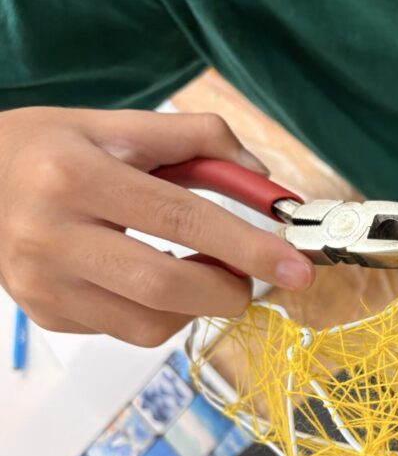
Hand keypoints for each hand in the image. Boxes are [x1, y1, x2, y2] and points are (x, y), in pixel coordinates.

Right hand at [0, 107, 313, 345]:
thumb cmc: (52, 149)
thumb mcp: (117, 124)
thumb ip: (197, 140)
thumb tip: (265, 183)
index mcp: (74, 174)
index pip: (180, 218)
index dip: (247, 246)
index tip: (296, 266)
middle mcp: (49, 234)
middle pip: (165, 285)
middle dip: (229, 290)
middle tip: (254, 280)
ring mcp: (41, 283)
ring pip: (149, 324)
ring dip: (198, 306)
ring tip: (203, 273)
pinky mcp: (45, 314)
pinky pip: (125, 331)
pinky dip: (162, 314)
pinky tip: (155, 283)